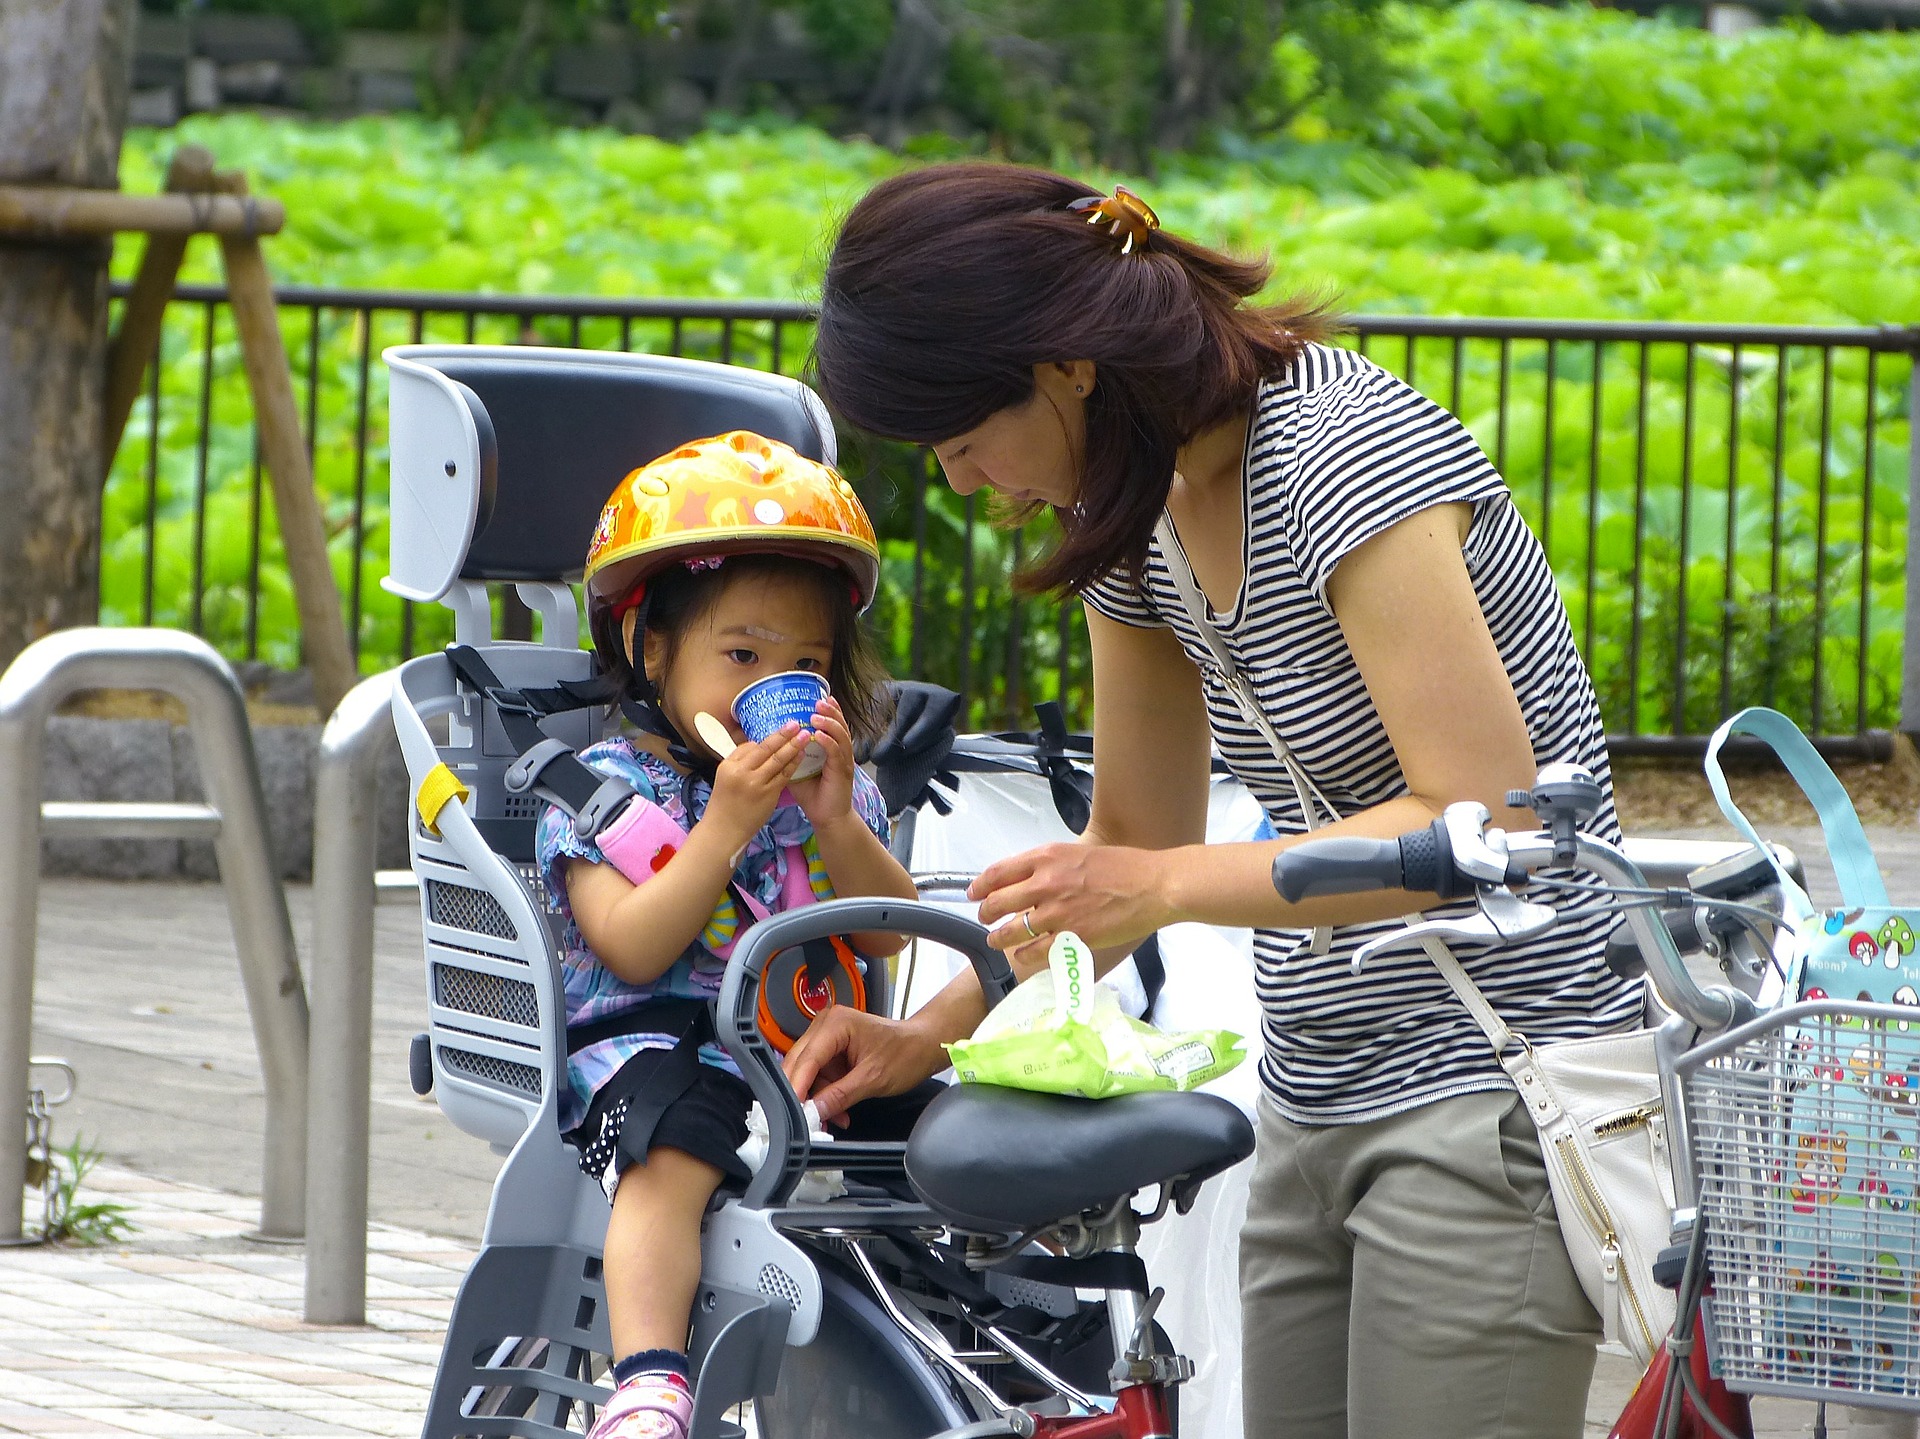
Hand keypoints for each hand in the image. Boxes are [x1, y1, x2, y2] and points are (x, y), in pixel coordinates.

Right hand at [704, 724, 806, 849]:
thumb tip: (758, 747)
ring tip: (804, 735)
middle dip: (782, 735)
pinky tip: (801, 756)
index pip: (748, 746)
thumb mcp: (725, 779)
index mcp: (728, 766)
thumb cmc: (725, 805)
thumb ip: (741, 763)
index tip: (779, 730)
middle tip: (795, 723)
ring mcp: (756, 784)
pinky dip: (793, 764)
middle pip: (765, 748)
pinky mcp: (768, 795)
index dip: (766, 739)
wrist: (725, 831)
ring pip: (778, 760)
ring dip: (792, 746)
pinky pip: (784, 775)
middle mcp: (741, 772)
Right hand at [783, 1005, 948, 1126]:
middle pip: (801, 1065)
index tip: (792, 1112)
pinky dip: (827, 1095)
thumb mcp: (872, 1079)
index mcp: (836, 1023)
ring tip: (835, 1119)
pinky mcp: (833, 1051)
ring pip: (809, 1075)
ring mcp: (829, 1038)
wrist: (924, 1046)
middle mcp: (827, 1025)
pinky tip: (838, 1111)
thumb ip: (839, 1096)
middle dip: (806, 1095)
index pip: (806, 1059)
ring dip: (819, 1099)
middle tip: (808, 1122)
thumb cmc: (906, 1052)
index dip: (797, 1088)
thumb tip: (813, 1111)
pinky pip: (821, 1076)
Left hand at [789, 696, 854, 828]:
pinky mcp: (843, 773)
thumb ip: (790, 757)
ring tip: (817, 714)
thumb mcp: (798, 771)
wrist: (827, 818)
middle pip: (840, 726)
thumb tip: (771, 744)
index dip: (829, 711)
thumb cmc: (813, 796)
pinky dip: (829, 742)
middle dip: (831, 711)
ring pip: (841, 736)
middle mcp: (841, 753)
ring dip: (830, 724)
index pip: (833, 726)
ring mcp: (844, 762)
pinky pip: (837, 753)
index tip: (819, 698)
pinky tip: (820, 735)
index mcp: (832, 750)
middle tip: (819, 700)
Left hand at [968, 842, 1173, 965]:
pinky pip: (1034, 951)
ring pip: (1011, 930)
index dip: (980, 886)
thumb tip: (1028, 879)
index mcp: (1046, 857)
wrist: (1153, 885)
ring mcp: (1057, 912)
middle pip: (997, 902)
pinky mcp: (1071, 937)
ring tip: (996, 940)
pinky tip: (1021, 955)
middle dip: (986, 913)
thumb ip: (1050, 865)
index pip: (998, 873)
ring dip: (999, 938)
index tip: (974, 893)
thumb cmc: (1123, 867)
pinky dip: (1023, 955)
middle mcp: (1046, 883)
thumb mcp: (1078, 853)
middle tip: (985, 918)